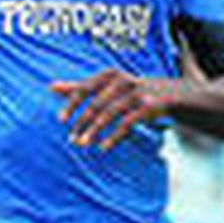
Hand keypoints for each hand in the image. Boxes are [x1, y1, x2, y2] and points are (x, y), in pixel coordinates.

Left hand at [52, 70, 173, 150]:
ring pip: (110, 113)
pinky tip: (103, 147)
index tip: (61, 119)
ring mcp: (137, 93)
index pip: (85, 88)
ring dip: (95, 130)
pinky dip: (113, 136)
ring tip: (83, 144)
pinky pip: (127, 123)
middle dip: (82, 122)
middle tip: (71, 139)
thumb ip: (81, 87)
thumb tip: (51, 87)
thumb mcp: (107, 86)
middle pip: (97, 103)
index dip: (72, 104)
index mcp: (110, 75)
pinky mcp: (149, 107)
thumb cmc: (132, 91)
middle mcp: (122, 81)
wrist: (173, 94)